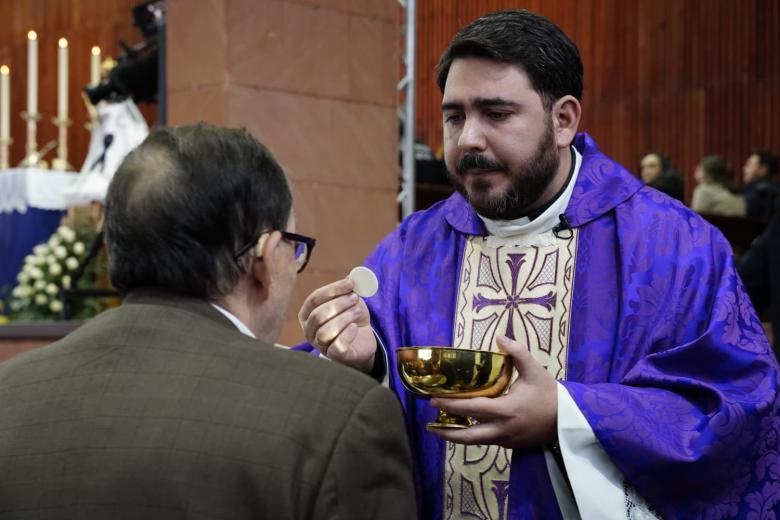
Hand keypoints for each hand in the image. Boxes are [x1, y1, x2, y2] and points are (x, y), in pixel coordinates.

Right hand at [298, 278, 376, 372]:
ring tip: (357, 311)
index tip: (350, 284)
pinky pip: (337, 346)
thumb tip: (354, 276)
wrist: (363, 340)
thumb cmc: (351, 318)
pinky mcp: (333, 356)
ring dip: (344, 318)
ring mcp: (319, 344)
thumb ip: (349, 288)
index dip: (332, 290)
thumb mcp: (350, 300)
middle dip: (339, 304)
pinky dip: (347, 335)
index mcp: (308, 313)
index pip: (314, 299)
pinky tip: (355, 328)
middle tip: (355, 298)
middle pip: (318, 315)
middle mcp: (309, 330)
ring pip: (325, 331)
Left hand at [428, 336, 557, 448]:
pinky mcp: (510, 445)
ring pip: (475, 442)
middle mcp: (502, 429)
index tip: (433, 400)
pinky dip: (472, 435)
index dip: (451, 405)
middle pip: (467, 436)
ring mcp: (506, 440)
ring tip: (439, 428)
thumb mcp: (535, 370)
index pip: (472, 408)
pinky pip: (486, 441)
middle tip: (429, 423)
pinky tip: (464, 427)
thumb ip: (517, 352)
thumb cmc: (550, 395)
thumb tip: (499, 337)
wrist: (569, 420)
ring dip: (456, 436)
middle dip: (446, 431)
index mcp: (506, 410)